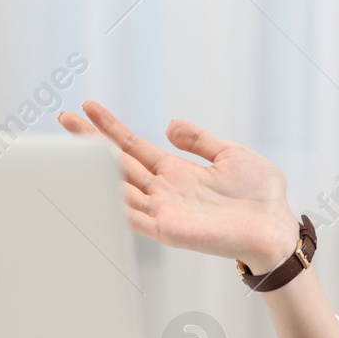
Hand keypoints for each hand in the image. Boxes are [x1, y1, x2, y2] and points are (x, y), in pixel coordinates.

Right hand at [56, 100, 300, 271]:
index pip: (134, 146)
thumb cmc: (261, 197)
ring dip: (93, 168)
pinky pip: (133, 216)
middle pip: (117, 162)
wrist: (276, 226)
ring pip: (118, 186)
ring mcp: (163, 210)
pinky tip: (92, 187)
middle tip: (63, 117)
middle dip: (90, 141)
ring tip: (69, 146)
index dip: (111, 127)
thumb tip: (168, 125)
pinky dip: (111, 203)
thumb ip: (199, 141)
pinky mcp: (168, 230)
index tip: (88, 107)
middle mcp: (164, 191)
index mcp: (177, 172)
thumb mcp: (231, 154)